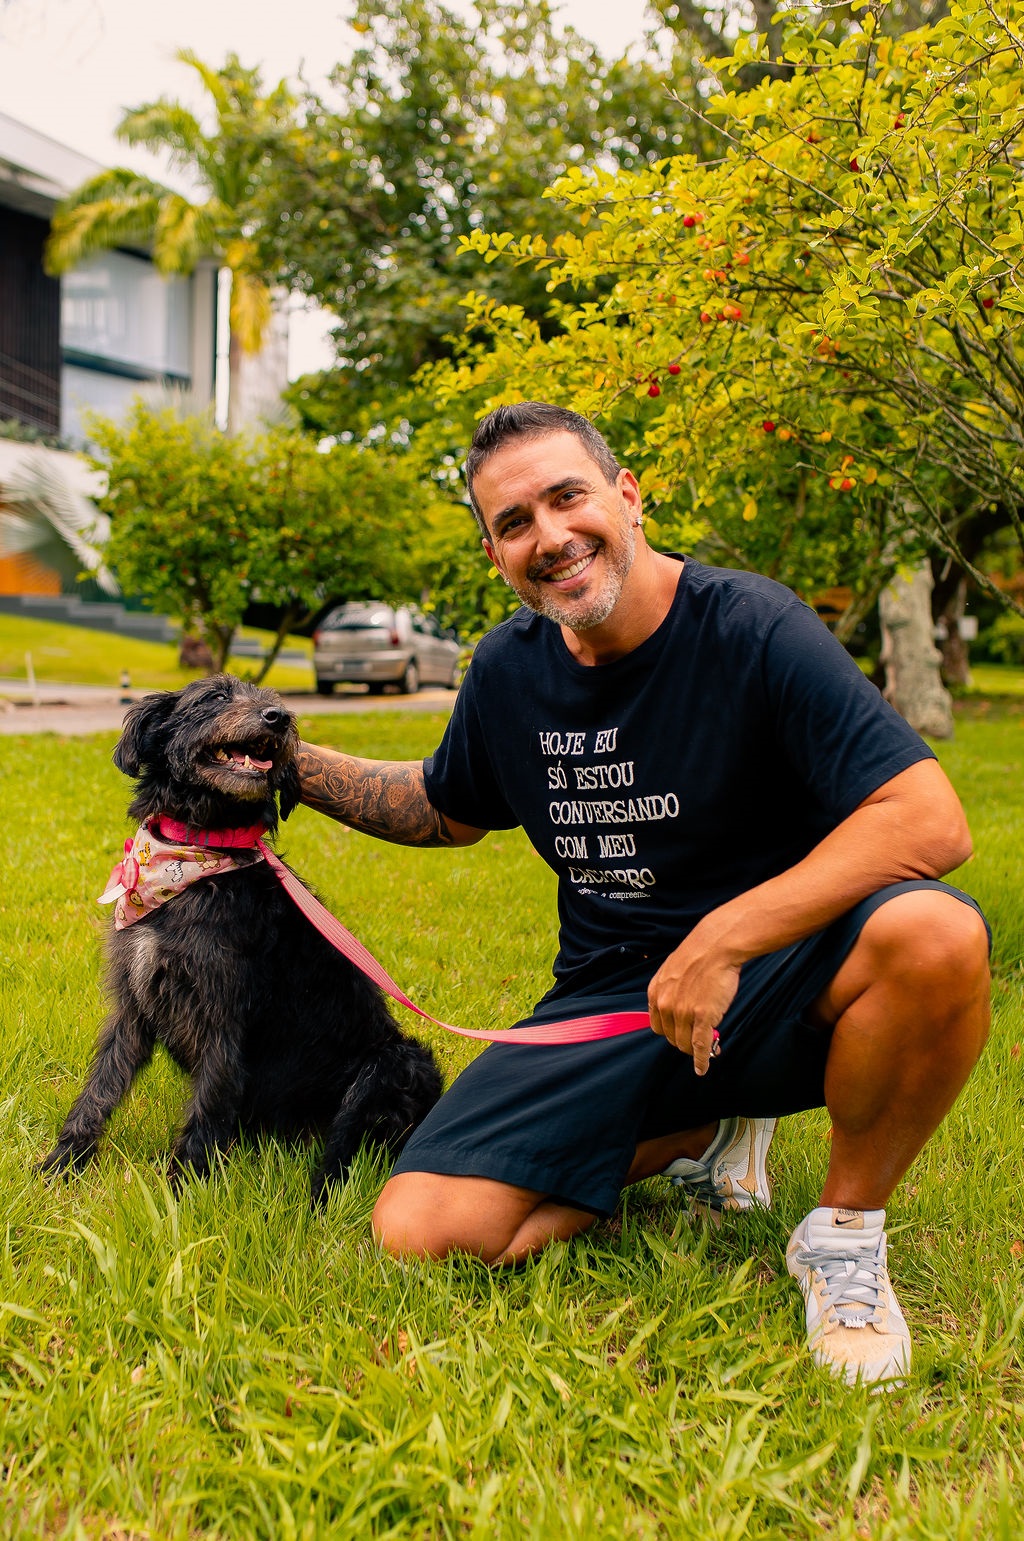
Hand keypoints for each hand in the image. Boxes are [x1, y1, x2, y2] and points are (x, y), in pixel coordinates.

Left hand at [647, 933, 741, 1074]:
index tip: (680, 1034)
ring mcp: (683, 1012)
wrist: (717, 945)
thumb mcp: (672, 971)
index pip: (658, 1026)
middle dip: (683, 1040)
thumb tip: (677, 1006)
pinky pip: (699, 1046)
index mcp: (655, 993)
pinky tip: (703, 1067)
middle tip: (697, 1039)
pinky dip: (701, 1060)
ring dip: (695, 1049)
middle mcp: (665, 1004)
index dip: (671, 1032)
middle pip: (671, 1037)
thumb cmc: (699, 954)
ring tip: (708, 1048)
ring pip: (685, 1044)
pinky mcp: (702, 1016)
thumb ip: (670, 991)